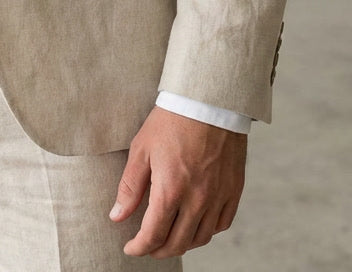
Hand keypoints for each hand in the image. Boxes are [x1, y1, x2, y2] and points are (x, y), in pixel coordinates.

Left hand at [110, 106, 245, 257]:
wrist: (208, 101)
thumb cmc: (171, 122)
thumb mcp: (141, 150)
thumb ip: (129, 187)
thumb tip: (117, 217)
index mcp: (171, 190)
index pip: (153, 234)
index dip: (139, 247)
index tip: (131, 248)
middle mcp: (197, 199)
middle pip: (178, 242)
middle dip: (159, 250)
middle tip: (148, 246)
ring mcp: (218, 196)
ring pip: (201, 238)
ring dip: (183, 244)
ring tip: (170, 237)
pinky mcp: (234, 190)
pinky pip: (222, 224)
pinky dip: (207, 231)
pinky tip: (196, 225)